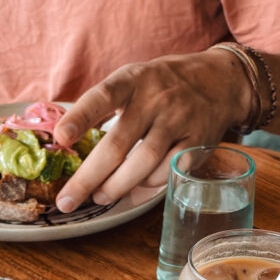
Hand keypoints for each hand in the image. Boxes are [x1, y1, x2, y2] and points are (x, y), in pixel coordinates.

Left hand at [53, 50, 251, 211]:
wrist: (219, 80)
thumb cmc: (163, 85)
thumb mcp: (133, 80)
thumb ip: (104, 106)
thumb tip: (65, 139)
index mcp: (132, 80)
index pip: (102, 97)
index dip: (80, 118)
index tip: (61, 137)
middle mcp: (155, 99)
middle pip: (118, 144)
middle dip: (88, 177)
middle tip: (68, 199)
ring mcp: (178, 121)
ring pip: (144, 162)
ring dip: (117, 186)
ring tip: (99, 197)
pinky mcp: (197, 141)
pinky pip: (169, 171)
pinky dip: (149, 184)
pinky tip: (136, 188)